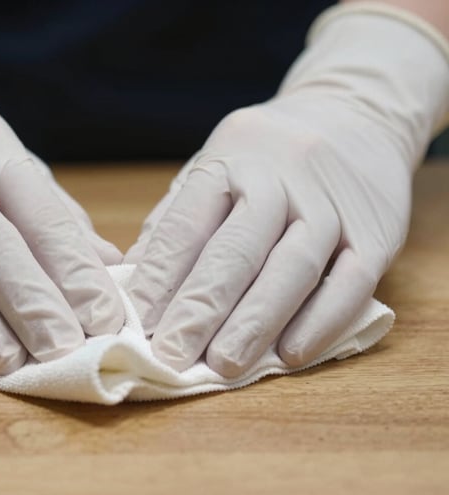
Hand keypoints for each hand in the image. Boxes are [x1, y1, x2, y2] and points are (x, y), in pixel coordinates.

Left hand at [125, 4, 448, 375]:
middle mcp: (278, 178)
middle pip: (237, 250)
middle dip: (200, 309)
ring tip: (223, 366)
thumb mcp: (211, 170)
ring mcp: (330, 204)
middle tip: (172, 356)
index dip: (159, 280)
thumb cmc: (264, 158)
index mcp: (226, 163)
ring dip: (256, 322)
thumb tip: (132, 287)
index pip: (186, 226)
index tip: (138, 325)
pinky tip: (292, 354)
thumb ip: (174, 224)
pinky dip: (323, 320)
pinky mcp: (376, 230)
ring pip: (293, 267)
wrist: (353, 113)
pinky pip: (352, 281)